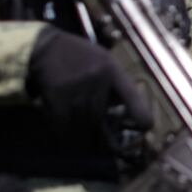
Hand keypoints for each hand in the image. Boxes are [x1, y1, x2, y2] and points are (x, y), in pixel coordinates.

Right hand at [27, 27, 150, 148]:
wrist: (46, 46)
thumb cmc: (80, 56)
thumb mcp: (104, 62)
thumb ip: (115, 84)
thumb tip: (126, 114)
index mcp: (111, 70)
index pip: (133, 97)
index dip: (141, 115)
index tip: (145, 128)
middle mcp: (96, 79)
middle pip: (101, 118)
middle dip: (99, 136)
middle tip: (100, 145)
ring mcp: (76, 86)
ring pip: (83, 123)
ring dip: (81, 137)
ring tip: (81, 142)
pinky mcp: (56, 94)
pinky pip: (63, 122)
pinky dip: (63, 131)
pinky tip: (64, 131)